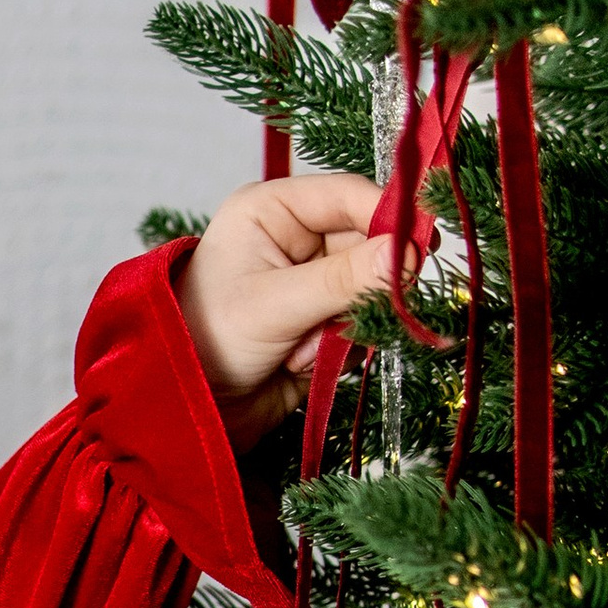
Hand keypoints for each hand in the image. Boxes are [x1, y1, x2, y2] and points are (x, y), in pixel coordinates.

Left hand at [173, 174, 398, 450]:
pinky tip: (301, 364)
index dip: (390, 219)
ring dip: (346, 326)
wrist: (184, 411)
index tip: (422, 250)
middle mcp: (295, 237)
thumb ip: (343, 280)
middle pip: (369, 244)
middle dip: (363, 288)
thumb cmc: (205, 343)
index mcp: (272, 210)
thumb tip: (406, 253)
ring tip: (299, 350)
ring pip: (371, 289)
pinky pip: (362, 324)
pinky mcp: (322, 320)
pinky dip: (341, 348)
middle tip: (345, 320)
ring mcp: (311, 279)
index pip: (350, 195)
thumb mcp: (273, 305)